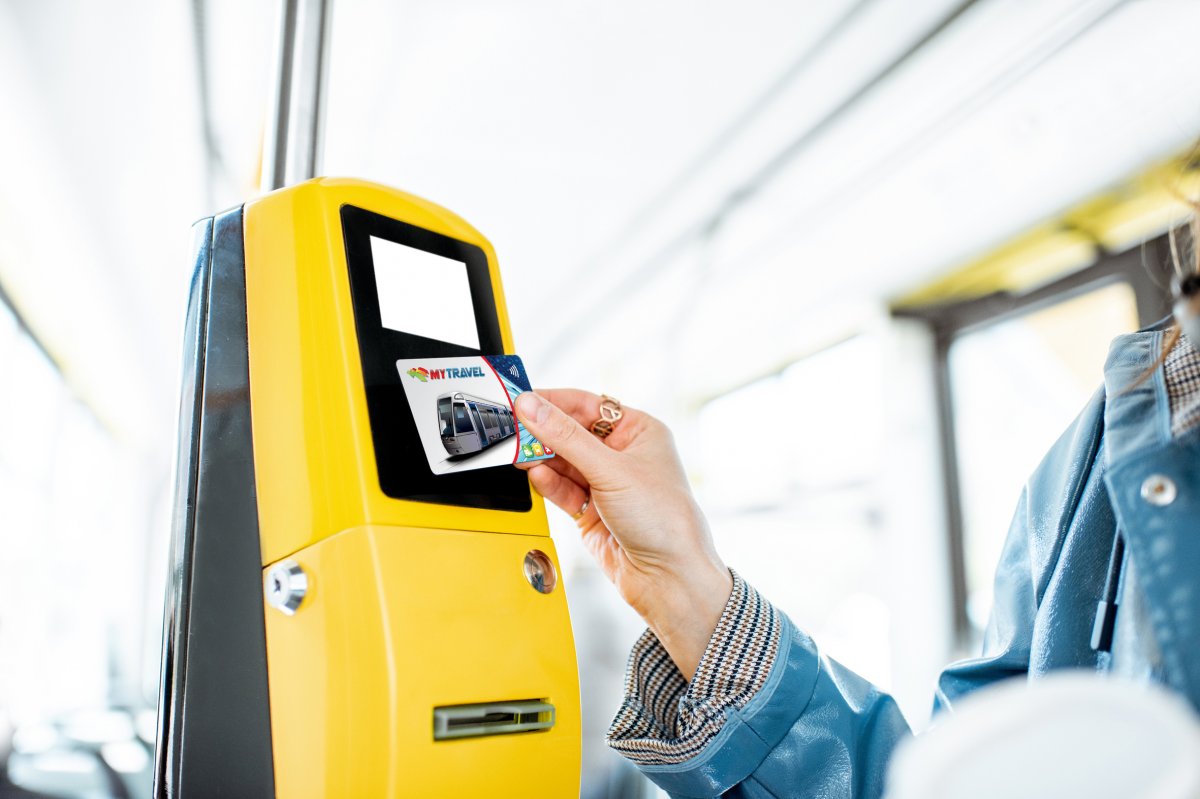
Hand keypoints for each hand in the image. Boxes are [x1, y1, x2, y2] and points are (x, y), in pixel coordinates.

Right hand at [514, 389, 731, 678]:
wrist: (668, 578)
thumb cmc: (664, 520)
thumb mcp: (611, 470)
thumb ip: (565, 437)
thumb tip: (532, 407)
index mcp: (639, 432)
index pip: (588, 405)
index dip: (554, 402)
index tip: (523, 400)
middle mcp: (623, 455)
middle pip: (571, 433)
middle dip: (543, 433)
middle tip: (514, 429)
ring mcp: (606, 484)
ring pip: (563, 462)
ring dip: (542, 459)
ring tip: (520, 455)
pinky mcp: (591, 511)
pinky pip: (562, 489)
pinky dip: (548, 483)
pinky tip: (537, 477)